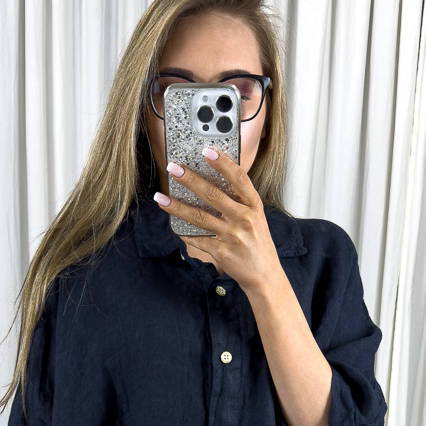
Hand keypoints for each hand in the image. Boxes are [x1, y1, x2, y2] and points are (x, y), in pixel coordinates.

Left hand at [155, 147, 281, 293]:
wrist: (264, 275)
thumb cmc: (258, 243)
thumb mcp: (256, 218)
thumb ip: (240, 201)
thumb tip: (212, 183)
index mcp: (254, 206)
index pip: (239, 178)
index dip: (223, 163)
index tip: (206, 150)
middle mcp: (244, 219)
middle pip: (213, 195)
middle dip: (190, 180)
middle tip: (173, 168)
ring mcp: (233, 236)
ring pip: (200, 217)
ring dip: (177, 206)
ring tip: (160, 198)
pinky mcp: (221, 252)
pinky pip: (198, 239)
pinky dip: (185, 232)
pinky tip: (173, 225)